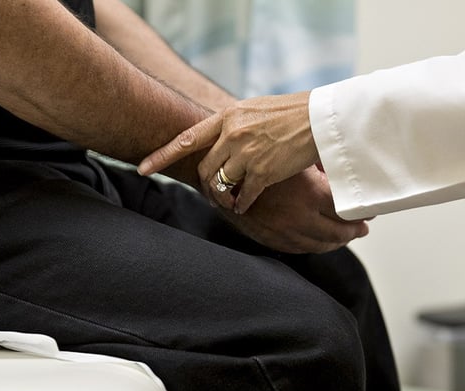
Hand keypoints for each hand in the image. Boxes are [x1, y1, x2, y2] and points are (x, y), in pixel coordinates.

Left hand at [139, 91, 319, 213]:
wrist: (321, 118)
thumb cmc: (292, 112)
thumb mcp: (256, 109)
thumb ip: (235, 123)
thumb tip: (222, 137)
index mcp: (227, 116)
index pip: (186, 138)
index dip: (161, 155)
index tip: (142, 169)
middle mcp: (232, 134)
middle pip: (205, 168)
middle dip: (206, 185)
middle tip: (211, 195)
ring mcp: (246, 153)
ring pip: (221, 183)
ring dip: (222, 197)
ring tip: (228, 203)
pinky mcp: (264, 171)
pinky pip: (243, 195)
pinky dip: (241, 204)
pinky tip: (244, 207)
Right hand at [219, 166, 369, 253]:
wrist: (221, 172)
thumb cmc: (260, 157)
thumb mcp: (296, 158)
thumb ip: (324, 168)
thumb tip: (349, 174)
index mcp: (311, 194)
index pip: (348, 212)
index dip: (362, 213)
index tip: (369, 212)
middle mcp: (299, 217)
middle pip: (338, 233)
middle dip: (354, 231)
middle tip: (363, 227)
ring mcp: (284, 232)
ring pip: (320, 245)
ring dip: (336, 242)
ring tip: (346, 235)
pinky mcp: (270, 240)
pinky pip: (299, 249)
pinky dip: (314, 246)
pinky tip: (321, 240)